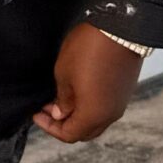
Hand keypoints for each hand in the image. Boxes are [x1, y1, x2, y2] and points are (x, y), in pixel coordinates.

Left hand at [33, 22, 141, 142]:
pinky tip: (79, 92)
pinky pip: (106, 107)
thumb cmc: (89, 49)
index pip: (69, 134)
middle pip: (85, 131)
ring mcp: (120, 102)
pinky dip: (91, 106)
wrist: (120, 28)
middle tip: (48, 109)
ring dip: (78, 115)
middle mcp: (110, 114)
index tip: (37, 114)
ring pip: (97, 120)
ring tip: (61, 99)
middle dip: (64, 124)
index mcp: (94, 115)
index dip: (50, 127)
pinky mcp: (126, 90)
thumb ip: (62, 99)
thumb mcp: (64, 74)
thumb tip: (61, 113)